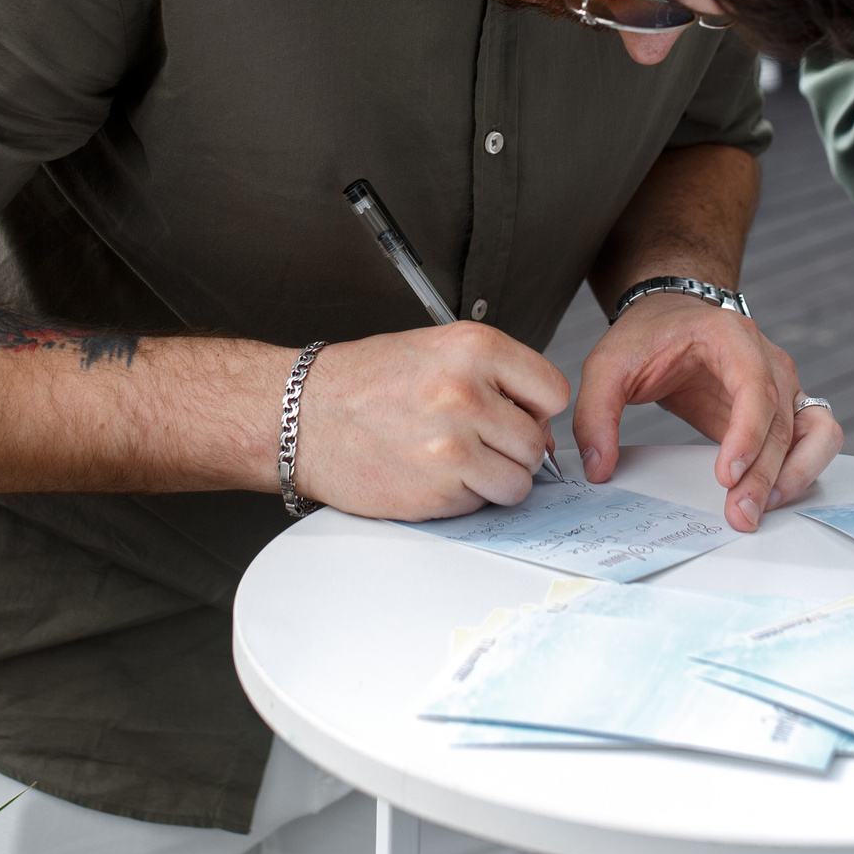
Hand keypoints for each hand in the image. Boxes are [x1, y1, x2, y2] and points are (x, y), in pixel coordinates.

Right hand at [290, 323, 568, 520]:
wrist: (301, 416)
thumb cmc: (362, 383)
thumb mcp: (433, 349)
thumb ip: (493, 376)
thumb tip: (539, 421)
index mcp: (473, 348)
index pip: (552, 390)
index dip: (536, 408)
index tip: (518, 414)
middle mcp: (466, 394)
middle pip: (537, 442)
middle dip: (514, 449)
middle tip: (478, 442)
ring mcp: (452, 446)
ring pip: (518, 482)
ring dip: (495, 479)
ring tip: (457, 462)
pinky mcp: (436, 490)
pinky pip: (481, 505)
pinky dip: (464, 499)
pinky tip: (432, 476)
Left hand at [572, 291, 840, 531]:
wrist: (672, 319)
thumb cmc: (646, 338)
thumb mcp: (607, 365)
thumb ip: (596, 414)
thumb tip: (599, 468)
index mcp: (731, 337)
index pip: (755, 386)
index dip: (747, 433)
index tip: (726, 475)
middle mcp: (769, 359)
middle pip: (783, 422)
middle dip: (764, 475)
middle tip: (738, 515)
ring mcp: (784, 385)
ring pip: (817, 433)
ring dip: (796, 475)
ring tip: (758, 509)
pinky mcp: (785, 410)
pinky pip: (816, 440)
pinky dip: (804, 468)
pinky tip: (772, 495)